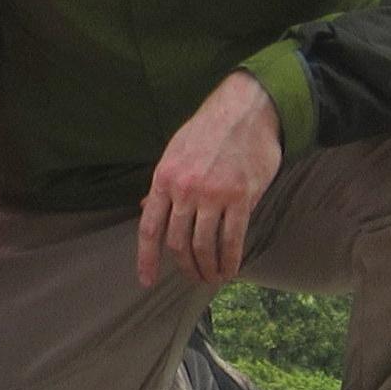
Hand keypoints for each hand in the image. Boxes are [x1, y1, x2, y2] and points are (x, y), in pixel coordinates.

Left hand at [138, 72, 282, 288]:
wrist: (246, 109)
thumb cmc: (209, 130)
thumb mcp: (176, 152)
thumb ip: (163, 184)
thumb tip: (144, 208)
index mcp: (164, 178)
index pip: (149, 228)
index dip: (146, 259)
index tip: (147, 280)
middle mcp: (185, 190)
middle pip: (177, 242)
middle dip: (185, 266)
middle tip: (193, 276)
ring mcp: (213, 195)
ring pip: (204, 246)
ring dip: (207, 268)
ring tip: (212, 277)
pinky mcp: (241, 197)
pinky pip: (233, 239)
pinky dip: (231, 260)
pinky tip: (231, 269)